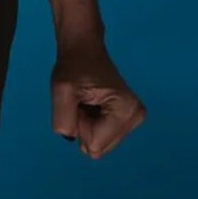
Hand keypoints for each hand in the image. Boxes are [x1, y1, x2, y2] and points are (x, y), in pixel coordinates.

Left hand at [50, 34, 146, 158]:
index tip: (80, 101)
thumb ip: (63, 119)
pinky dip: (92, 125)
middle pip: (98, 148)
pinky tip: (93, 105)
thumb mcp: (61, 90)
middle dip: (84, 127)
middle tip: (83, 102)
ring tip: (87, 102)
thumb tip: (71, 138)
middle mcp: (136, 117)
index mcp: (126, 110)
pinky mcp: (129, 119)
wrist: (83, 50)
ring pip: (100, 145)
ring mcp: (134, 119)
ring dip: (88, 126)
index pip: (94, 144)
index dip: (80, 124)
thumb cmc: (73, 67)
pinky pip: (103, 139)